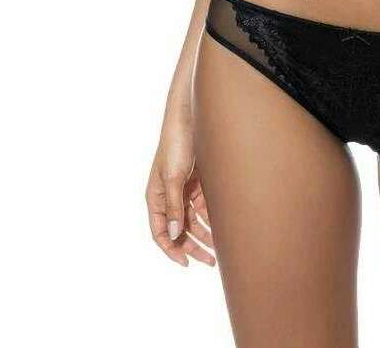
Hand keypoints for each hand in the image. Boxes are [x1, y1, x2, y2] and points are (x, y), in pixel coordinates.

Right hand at [145, 112, 215, 267]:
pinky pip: (203, 206)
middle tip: (211, 261)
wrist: (190, 117)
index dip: (172, 250)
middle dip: (193, 246)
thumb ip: (174, 205)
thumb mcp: (174, 176)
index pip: (160, 233)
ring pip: (193, 220)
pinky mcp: (197, 182)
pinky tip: (223, 226)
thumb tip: (173, 233)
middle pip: (179, 230)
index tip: (186, 263)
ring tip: (221, 248)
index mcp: (156, 198)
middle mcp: (168, 197)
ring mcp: (183, 190)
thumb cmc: (176, 144)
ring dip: (205, 234)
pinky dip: (211, 217)